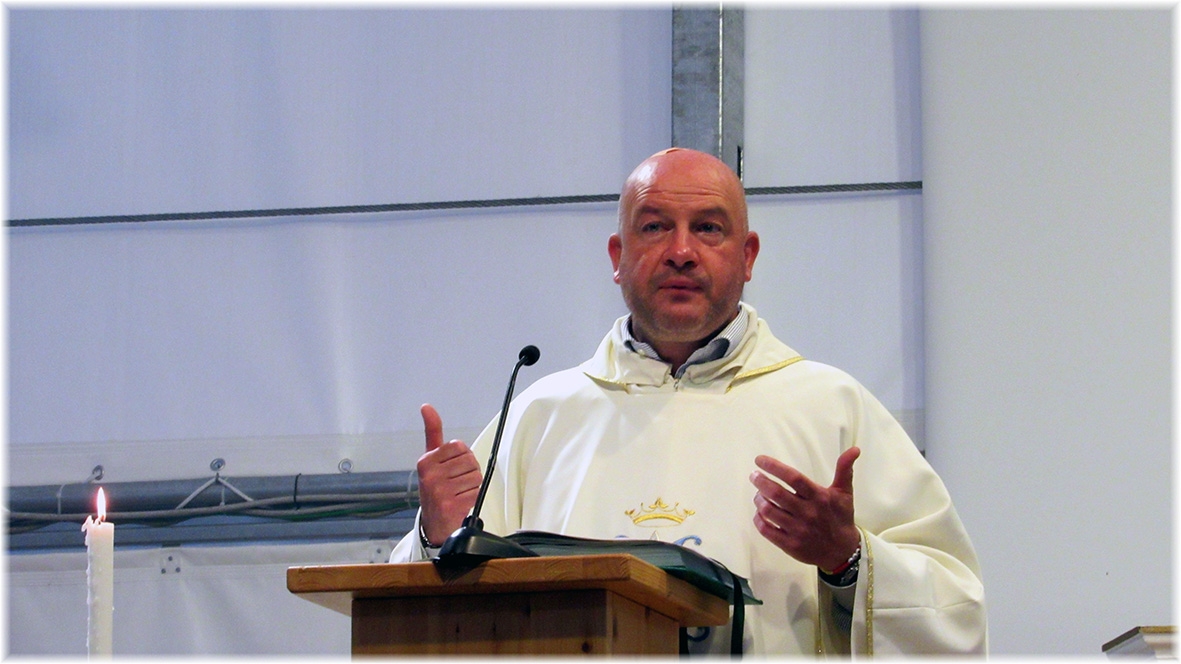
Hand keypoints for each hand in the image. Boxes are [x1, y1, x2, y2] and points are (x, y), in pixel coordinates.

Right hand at [416, 403, 481, 544]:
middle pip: (470, 460)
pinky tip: (461, 503)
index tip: (452, 468)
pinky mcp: (451, 505)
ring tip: (459, 493)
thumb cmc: (435, 488)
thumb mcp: (430, 460)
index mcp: (425, 461)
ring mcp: (440, 491)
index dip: (462, 456)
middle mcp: (430, 475)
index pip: (459, 445)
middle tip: (457, 483)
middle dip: (469, 471)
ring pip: (476, 476)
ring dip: (472, 485)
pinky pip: (477, 492)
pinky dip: (474, 498)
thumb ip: (432, 432)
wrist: (433, 525)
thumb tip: (426, 406)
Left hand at [749, 447, 860, 571]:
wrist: (843, 551)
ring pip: (768, 511)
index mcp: (819, 497)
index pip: (793, 478)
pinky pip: (766, 530)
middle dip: (760, 481)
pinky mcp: (790, 545)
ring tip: (758, 494)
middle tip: (754, 476)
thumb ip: (844, 469)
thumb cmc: (840, 518)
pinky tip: (759, 512)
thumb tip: (854, 449)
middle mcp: (807, 513)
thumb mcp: (844, 493)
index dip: (774, 466)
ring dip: (758, 499)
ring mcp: (798, 530)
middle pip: (776, 493)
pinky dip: (758, 519)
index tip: (759, 460)